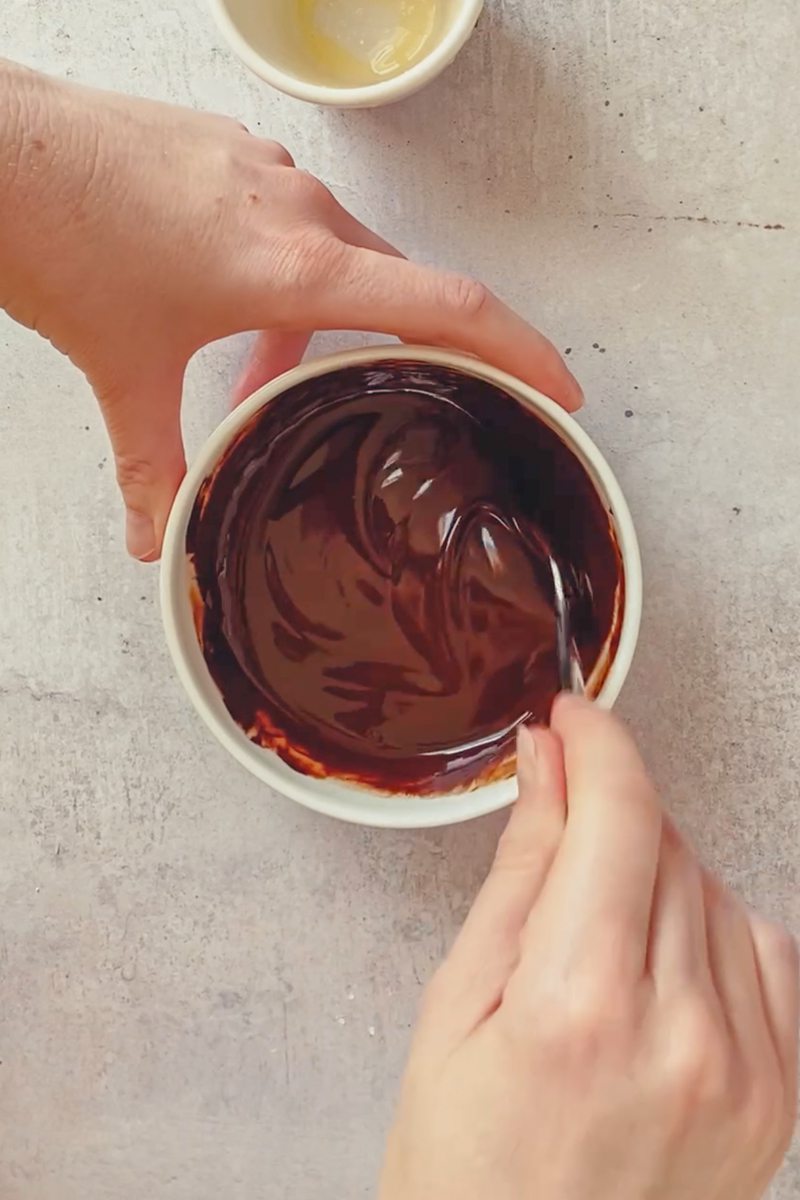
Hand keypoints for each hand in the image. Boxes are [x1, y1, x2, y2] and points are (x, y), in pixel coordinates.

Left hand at [0, 64, 580, 559]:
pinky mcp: (238, 160)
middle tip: (443, 393)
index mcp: (299, 267)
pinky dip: (284, 284)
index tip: (560, 387)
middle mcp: (303, 212)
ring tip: (278, 379)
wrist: (2, 149)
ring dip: (329, 323)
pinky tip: (231, 321)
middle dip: (425, 346)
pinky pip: (293, 228)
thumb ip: (152, 465)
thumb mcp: (123, 371)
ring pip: (341, 260)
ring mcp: (271, 177)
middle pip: (406, 286)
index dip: (522, 349)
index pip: (450, 303)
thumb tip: (158, 543)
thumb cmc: (63, 237)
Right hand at [381, 697, 798, 1199]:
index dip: (600, 743)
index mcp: (578, 1007)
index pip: (621, 816)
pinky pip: (764, 950)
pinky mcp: (777, 1097)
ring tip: (592, 939)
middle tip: (557, 842)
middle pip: (667, 844)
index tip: (573, 717)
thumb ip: (521, 870)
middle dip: (610, 816)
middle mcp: (682, 1036)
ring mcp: (744, 1071)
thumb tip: (545, 763)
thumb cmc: (462, 1166)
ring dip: (654, 874)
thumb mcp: (458, 1006)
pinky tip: (656, 966)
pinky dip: (710, 929)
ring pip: (715, 888)